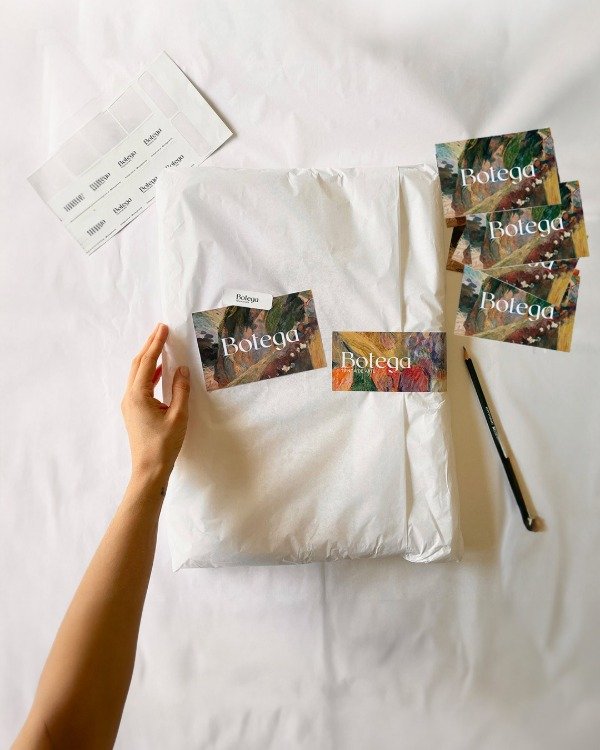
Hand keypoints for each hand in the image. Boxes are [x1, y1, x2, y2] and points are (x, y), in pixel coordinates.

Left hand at [121, 323, 189, 481]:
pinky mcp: (134, 411)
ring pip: (137, 373)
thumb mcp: (178, 415)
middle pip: (138, 364)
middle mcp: (129, 396)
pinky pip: (140, 384)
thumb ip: (180, 390)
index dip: (156, 343)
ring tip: (160, 344)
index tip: (163, 328)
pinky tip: (160, 370)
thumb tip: (181, 369)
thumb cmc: (164, 444)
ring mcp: (130, 404)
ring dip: (149, 357)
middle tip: (161, 329)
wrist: (149, 469)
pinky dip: (149, 372)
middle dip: (149, 345)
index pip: (148, 362)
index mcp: (138, 395)